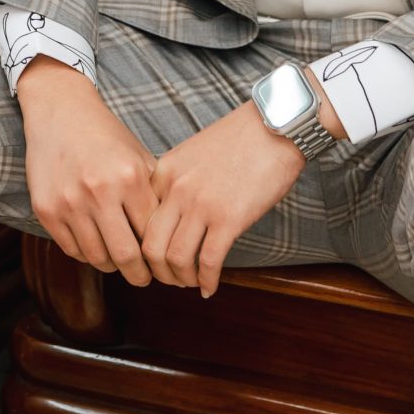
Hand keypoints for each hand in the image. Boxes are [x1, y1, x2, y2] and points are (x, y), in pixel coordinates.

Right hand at [15, 57, 162, 285]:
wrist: (59, 110)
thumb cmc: (105, 135)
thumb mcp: (139, 156)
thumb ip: (154, 195)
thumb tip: (173, 239)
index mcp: (129, 177)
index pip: (151, 235)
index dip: (159, 255)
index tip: (162, 264)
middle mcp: (99, 191)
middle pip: (126, 256)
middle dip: (139, 275)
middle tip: (144, 278)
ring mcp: (69, 202)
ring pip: (97, 257)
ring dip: (111, 265)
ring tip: (118, 261)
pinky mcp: (46, 209)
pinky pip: (71, 249)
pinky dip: (86, 254)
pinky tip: (95, 245)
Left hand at [139, 102, 303, 296]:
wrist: (274, 126)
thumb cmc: (238, 140)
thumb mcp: (191, 155)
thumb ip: (175, 182)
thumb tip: (172, 218)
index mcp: (163, 173)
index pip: (139, 221)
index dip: (144, 248)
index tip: (156, 259)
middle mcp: (175, 190)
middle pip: (150, 246)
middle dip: (158, 272)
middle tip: (172, 279)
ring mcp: (200, 205)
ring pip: (175, 259)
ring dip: (181, 279)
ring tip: (192, 283)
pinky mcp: (229, 218)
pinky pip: (208, 261)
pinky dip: (207, 281)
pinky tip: (211, 287)